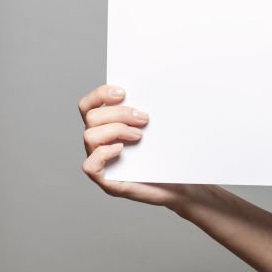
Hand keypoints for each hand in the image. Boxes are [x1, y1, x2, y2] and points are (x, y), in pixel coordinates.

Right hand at [79, 84, 202, 209]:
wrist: (182, 183)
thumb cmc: (170, 154)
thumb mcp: (160, 127)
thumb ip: (150, 110)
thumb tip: (156, 87)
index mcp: (108, 126)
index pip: (89, 105)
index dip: (100, 94)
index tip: (123, 92)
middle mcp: (100, 143)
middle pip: (91, 117)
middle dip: (119, 113)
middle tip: (144, 119)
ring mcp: (102, 162)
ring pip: (89, 136)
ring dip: (115, 130)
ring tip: (139, 136)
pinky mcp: (107, 180)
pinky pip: (89, 165)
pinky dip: (103, 153)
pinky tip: (122, 150)